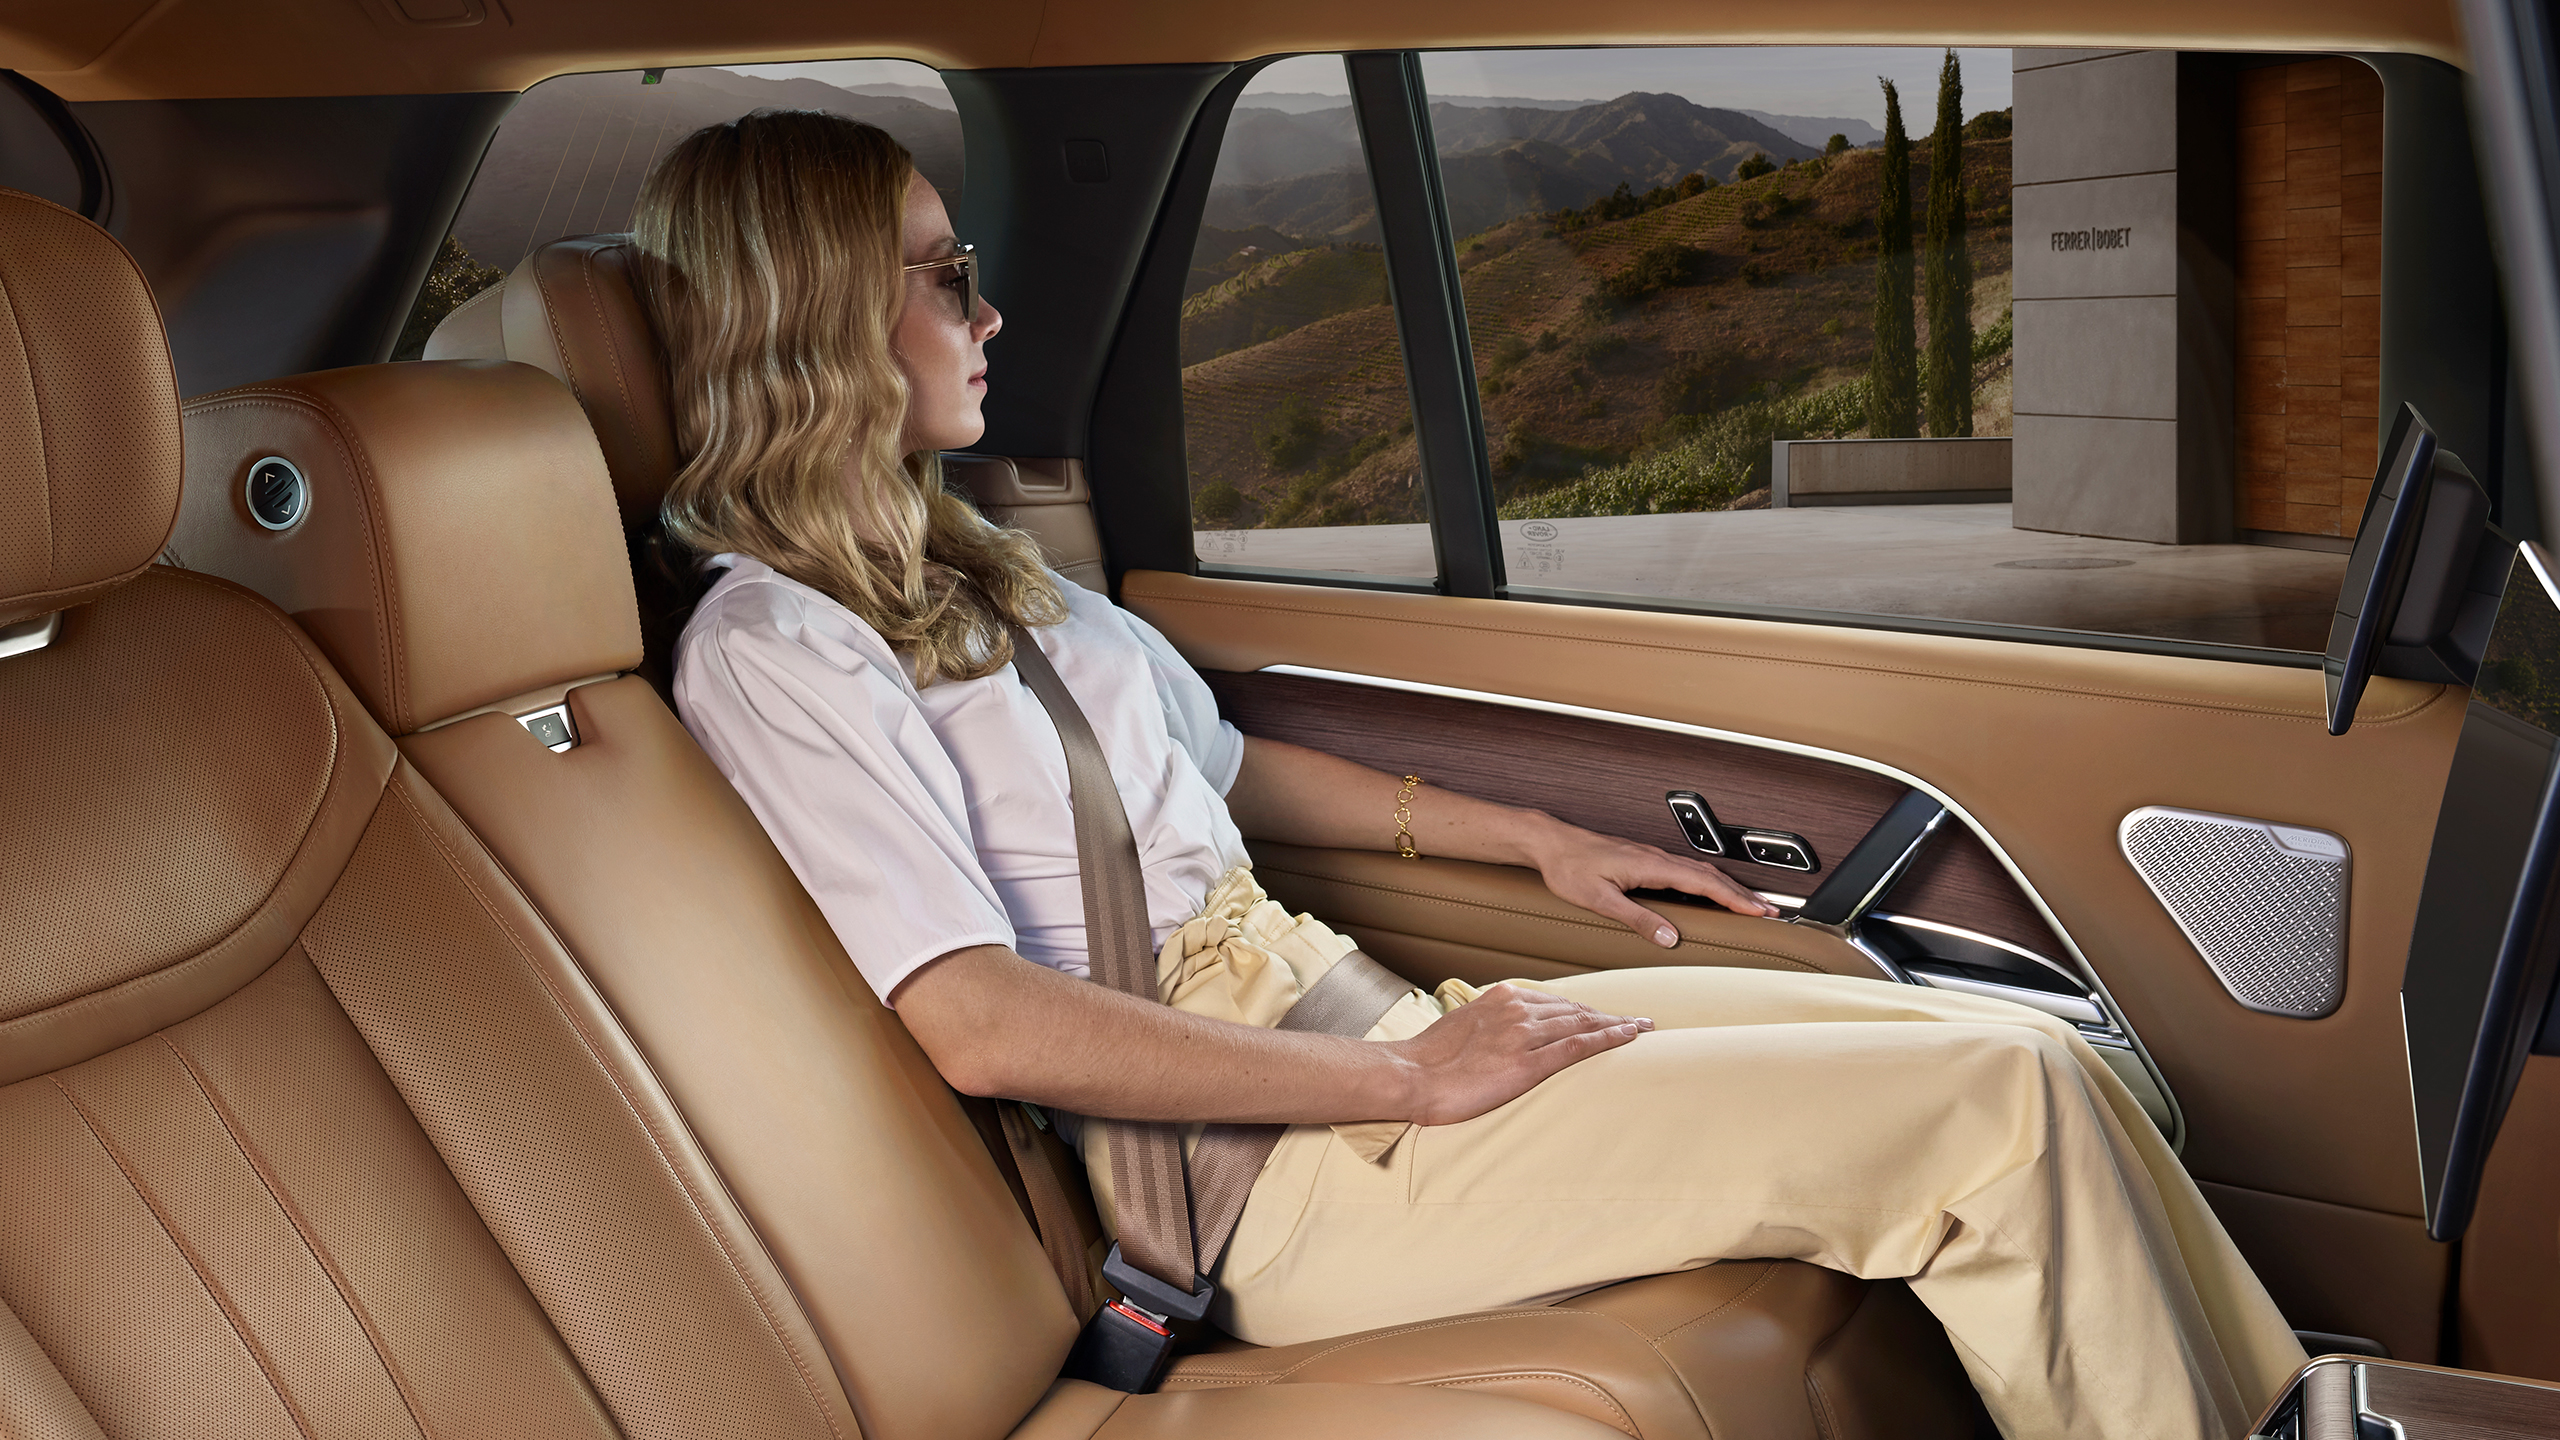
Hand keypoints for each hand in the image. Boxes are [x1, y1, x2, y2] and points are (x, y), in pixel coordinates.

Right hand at [1391, 982, 1651, 1124]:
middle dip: (1608, 1015)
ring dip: (1617, 1025)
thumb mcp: (1464, 1026)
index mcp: (1502, 998)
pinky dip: (1609, 1039)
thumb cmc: (1431, 1060)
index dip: (1585, 1009)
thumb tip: (1505, 1031)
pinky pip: (1578, 1046)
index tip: (1606, 1014)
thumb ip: (1491, 1023)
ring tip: (1642, 1029)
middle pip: (1575, 1011)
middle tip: (1638, 1021)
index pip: (1555, 1002)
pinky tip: (1630, 1037)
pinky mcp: (1528, 1063)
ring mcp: (1524, 1035)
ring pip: (1582, 1024)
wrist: (1411, 1077)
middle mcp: (1517, 1010)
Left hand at [1523, 814, 1780, 945]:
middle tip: (1770, 911)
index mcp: (1651, 866)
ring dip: (1729, 887)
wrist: (1550, 842)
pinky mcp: (1644, 859)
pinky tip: (1711, 891)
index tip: (1760, 911)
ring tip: (1750, 903)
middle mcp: (1656, 857)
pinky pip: (1686, 870)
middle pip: (1711, 875)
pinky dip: (1708, 882)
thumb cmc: (1569, 867)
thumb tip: (1669, 938)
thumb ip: (1637, 918)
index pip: (1704, 883)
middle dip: (1743, 894)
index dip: (1735, 899)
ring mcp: (1652, 856)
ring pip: (1700, 871)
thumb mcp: (1600, 899)